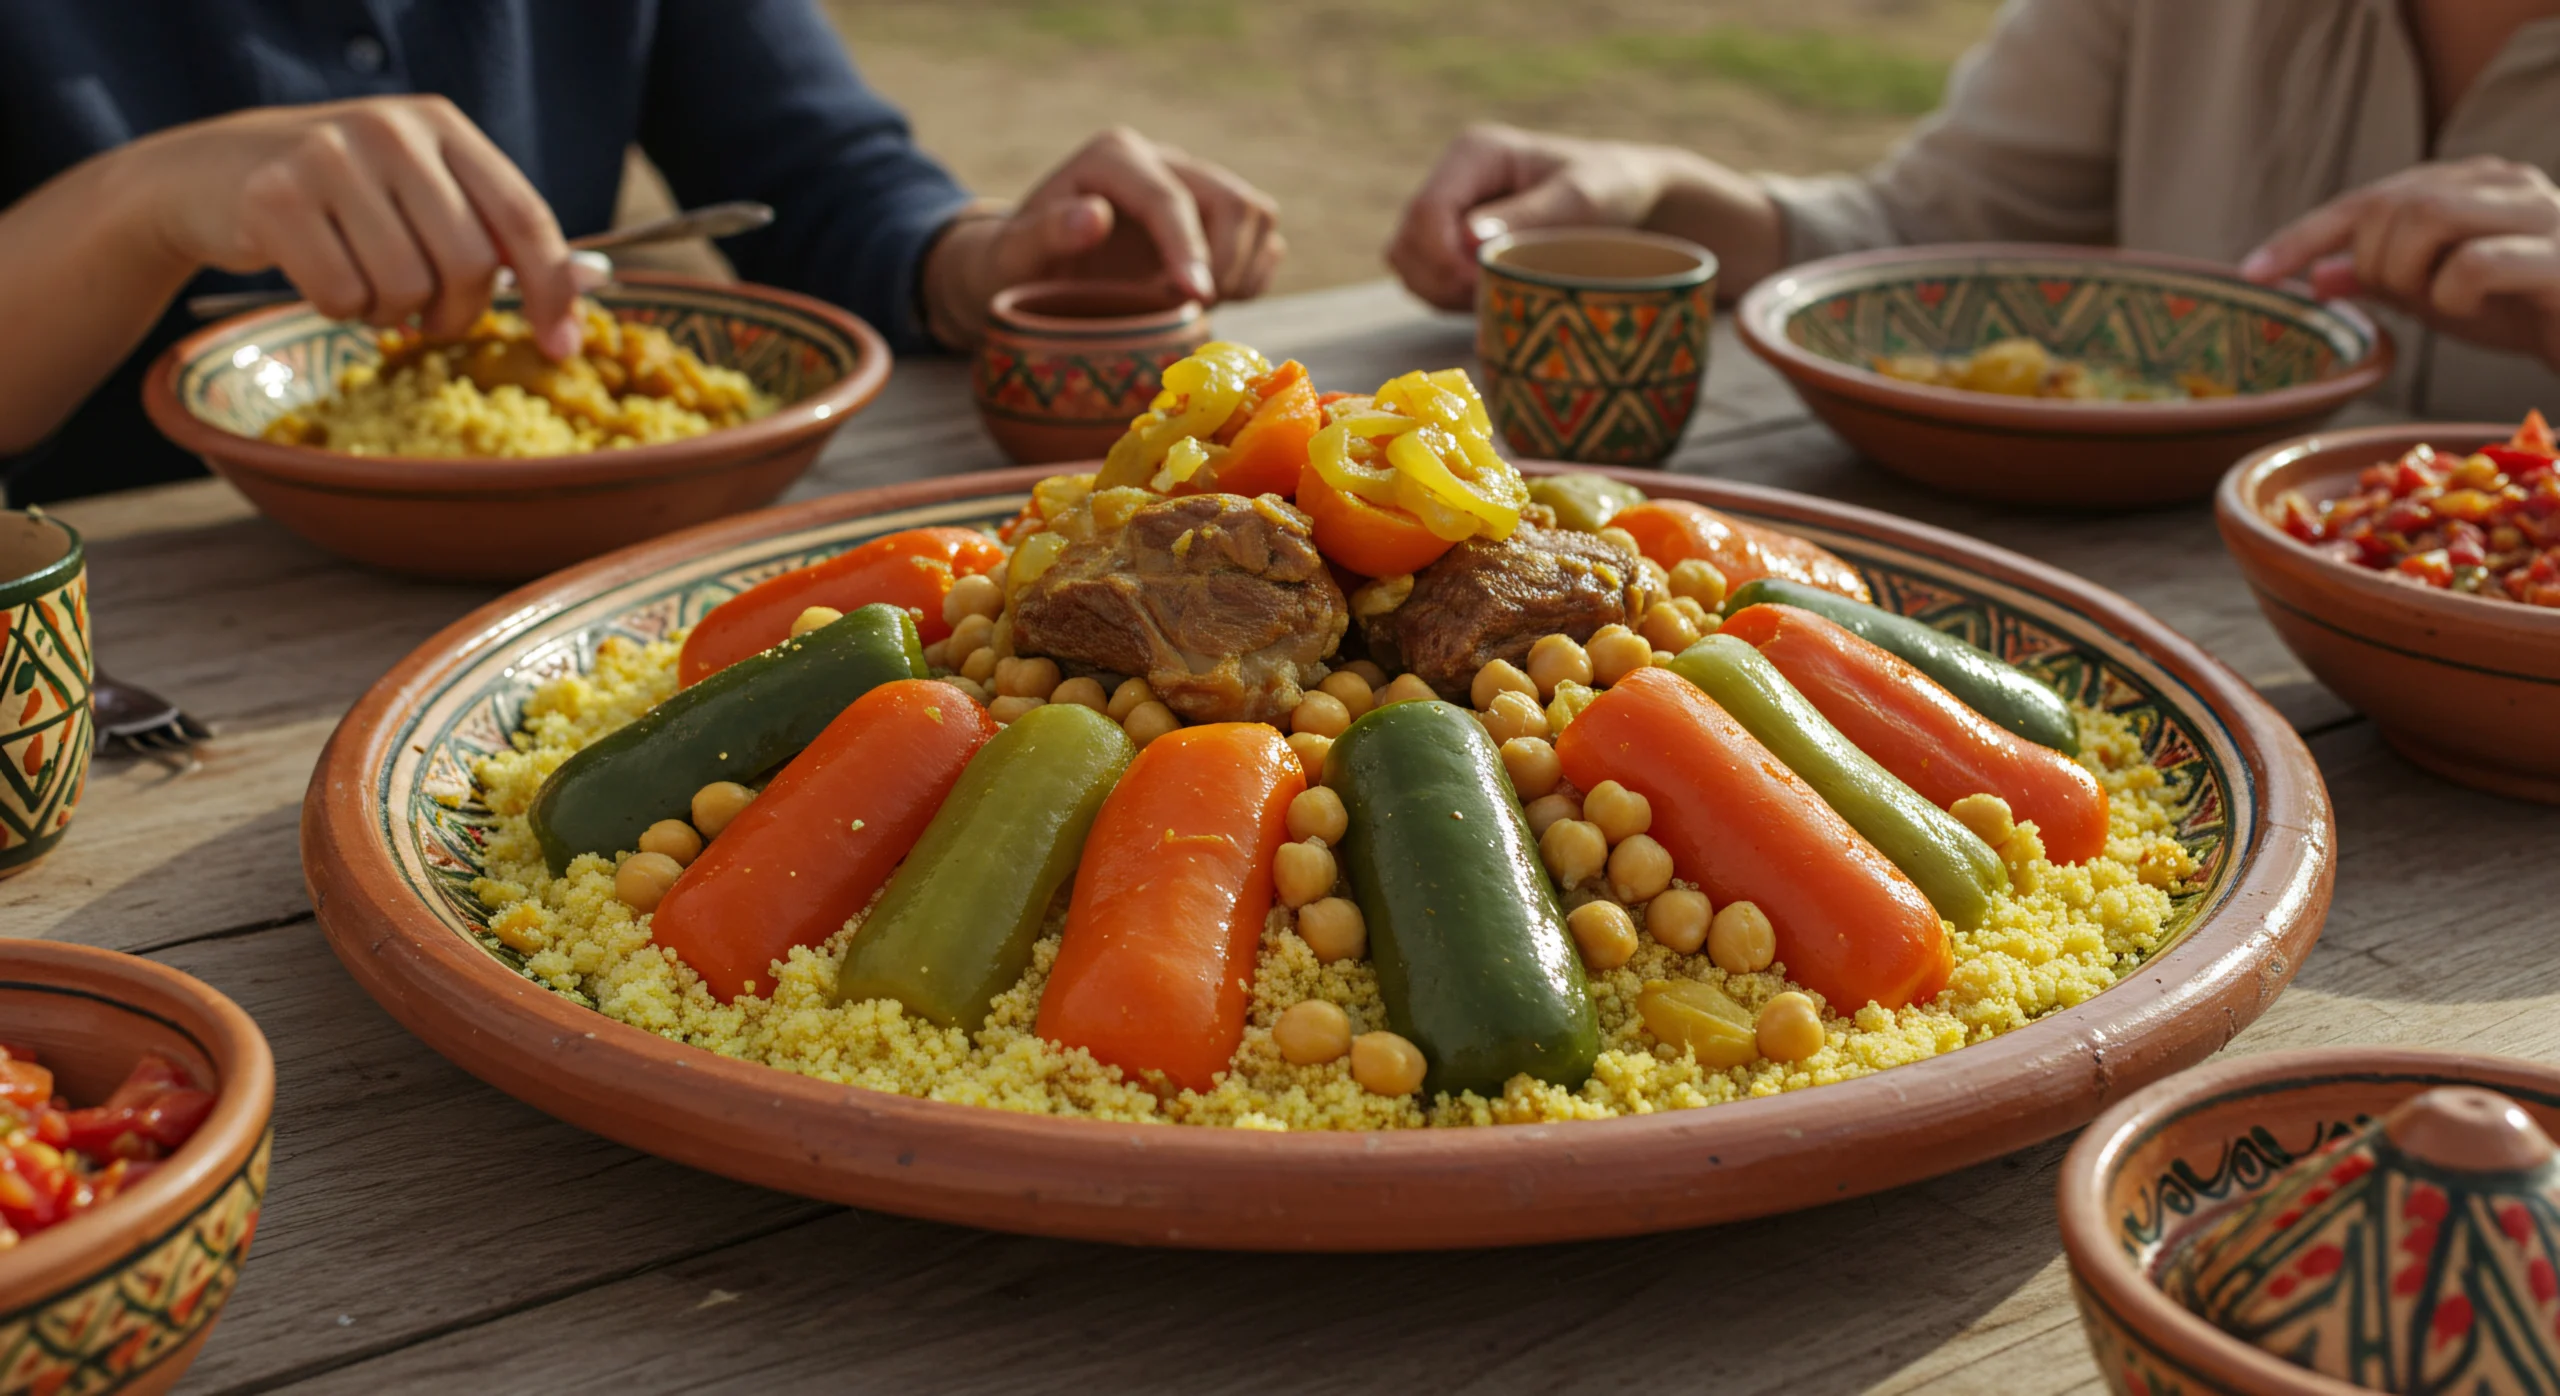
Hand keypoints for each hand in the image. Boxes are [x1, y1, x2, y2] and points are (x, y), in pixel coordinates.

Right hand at [134, 96, 583, 355]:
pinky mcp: (275, 199)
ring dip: (391, 313)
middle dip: (458, 313)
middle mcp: (391, 131)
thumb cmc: (337, 197)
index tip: (562, 346)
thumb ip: (494, 233)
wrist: (205, 174)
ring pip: (408, 289)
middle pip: (472, 264)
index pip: (524, 217)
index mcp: (442, 125)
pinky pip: (343, 297)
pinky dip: (339, 310)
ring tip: (364, 284)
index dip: (554, 290)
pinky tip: (318, 276)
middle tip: (429, 318)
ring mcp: (329, 159)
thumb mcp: (419, 192)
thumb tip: (587, 292)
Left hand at [922, 127, 1283, 348]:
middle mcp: (1162, 160)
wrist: (1028, 268)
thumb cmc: (1014, 264)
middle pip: (1232, 200)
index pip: (1169, 198)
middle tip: (1189, 310)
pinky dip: (1249, 277)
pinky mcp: (1213, 218)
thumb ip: (1045, 233)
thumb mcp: (1011, 254)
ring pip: (1256, 216)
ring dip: (1240, 271)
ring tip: (1193, 306)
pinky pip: (1262, 240)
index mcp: (1113, 157)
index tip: (1196, 298)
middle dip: (1223, 262)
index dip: (1189, 249)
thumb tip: (1094, 216)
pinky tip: (1206, 299)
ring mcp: (1193, 186)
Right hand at [1385, 123, 1780, 311]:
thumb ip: (1528, 217)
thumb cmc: (1614, 190)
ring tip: (1497, 295)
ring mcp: (1450, 214)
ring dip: (1442, 294)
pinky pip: (1425, 283)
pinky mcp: (1453, 246)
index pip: (1425, 210)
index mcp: (1476, 153)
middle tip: (1490, 295)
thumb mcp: (1582, 200)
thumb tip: (1469, 240)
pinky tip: (1492, 298)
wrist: (1634, 202)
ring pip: (1408, 266)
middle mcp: (1455, 179)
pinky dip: (1449, 301)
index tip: (1480, 283)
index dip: (1441, 257)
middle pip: (1406, 242)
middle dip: (1440, 279)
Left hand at [2243, 156, 2559, 371]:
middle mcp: (2505, 183)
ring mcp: (2539, 214)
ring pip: (2429, 216)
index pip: (2369, 198)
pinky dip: (2452, 296)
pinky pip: (2475, 264)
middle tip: (2400, 298)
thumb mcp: (2438, 297)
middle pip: (2395, 204)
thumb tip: (2315, 275)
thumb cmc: (2523, 312)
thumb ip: (2383, 280)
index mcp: (2470, 184)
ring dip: (2409, 274)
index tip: (2250, 274)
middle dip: (2372, 263)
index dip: (2304, 236)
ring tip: (2440, 303)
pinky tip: (2472, 310)